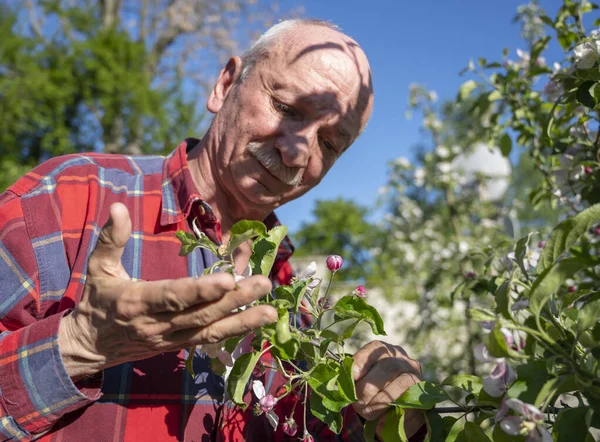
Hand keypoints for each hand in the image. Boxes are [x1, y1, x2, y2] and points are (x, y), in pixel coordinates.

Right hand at [58, 203, 276, 379]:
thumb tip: (119, 207)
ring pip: (210, 330)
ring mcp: (170, 338)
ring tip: (272, 311)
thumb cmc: (97, 300)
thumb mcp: (98, 267)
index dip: (200, 290)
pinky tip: (259, 321)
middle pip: (200, 313)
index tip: (228, 280)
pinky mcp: (179, 345)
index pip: (172, 296)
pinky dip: (235, 330)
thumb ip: (111, 239)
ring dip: (243, 320)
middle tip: (264, 283)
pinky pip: (210, 339)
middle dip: (234, 300)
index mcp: (136, 301)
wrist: (90, 345)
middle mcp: (157, 324)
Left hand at [352, 340, 424, 437]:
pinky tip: (381, 418)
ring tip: (367, 411)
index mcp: (386, 351)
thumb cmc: (371, 393)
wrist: (391, 415)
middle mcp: (404, 360)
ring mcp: (417, 377)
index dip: (361, 362)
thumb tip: (344, 382)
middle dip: (368, 386)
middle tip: (357, 401)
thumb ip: (354, 378)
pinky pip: (409, 402)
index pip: (375, 348)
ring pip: (401, 383)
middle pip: (388, 366)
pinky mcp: (423, 398)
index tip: (351, 377)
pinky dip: (393, 411)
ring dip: (380, 401)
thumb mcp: (360, 382)